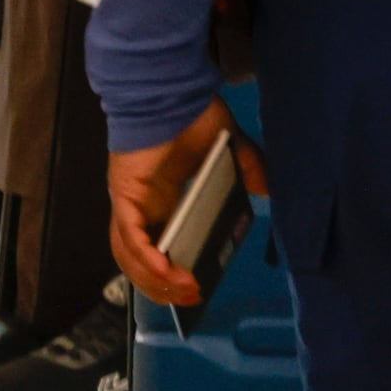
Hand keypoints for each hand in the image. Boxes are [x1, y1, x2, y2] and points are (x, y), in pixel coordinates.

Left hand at [106, 103, 266, 309]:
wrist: (171, 92)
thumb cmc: (194, 118)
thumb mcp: (230, 150)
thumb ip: (248, 171)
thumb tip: (266, 190)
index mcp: (162, 203)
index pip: (158, 251)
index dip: (171, 276)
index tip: (197, 291)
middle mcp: (141, 208)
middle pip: (139, 261)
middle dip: (163, 286)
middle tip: (192, 298)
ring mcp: (129, 202)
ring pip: (129, 255)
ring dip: (155, 279)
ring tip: (184, 291)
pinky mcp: (124, 194)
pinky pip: (130, 235)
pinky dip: (146, 257)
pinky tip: (166, 271)